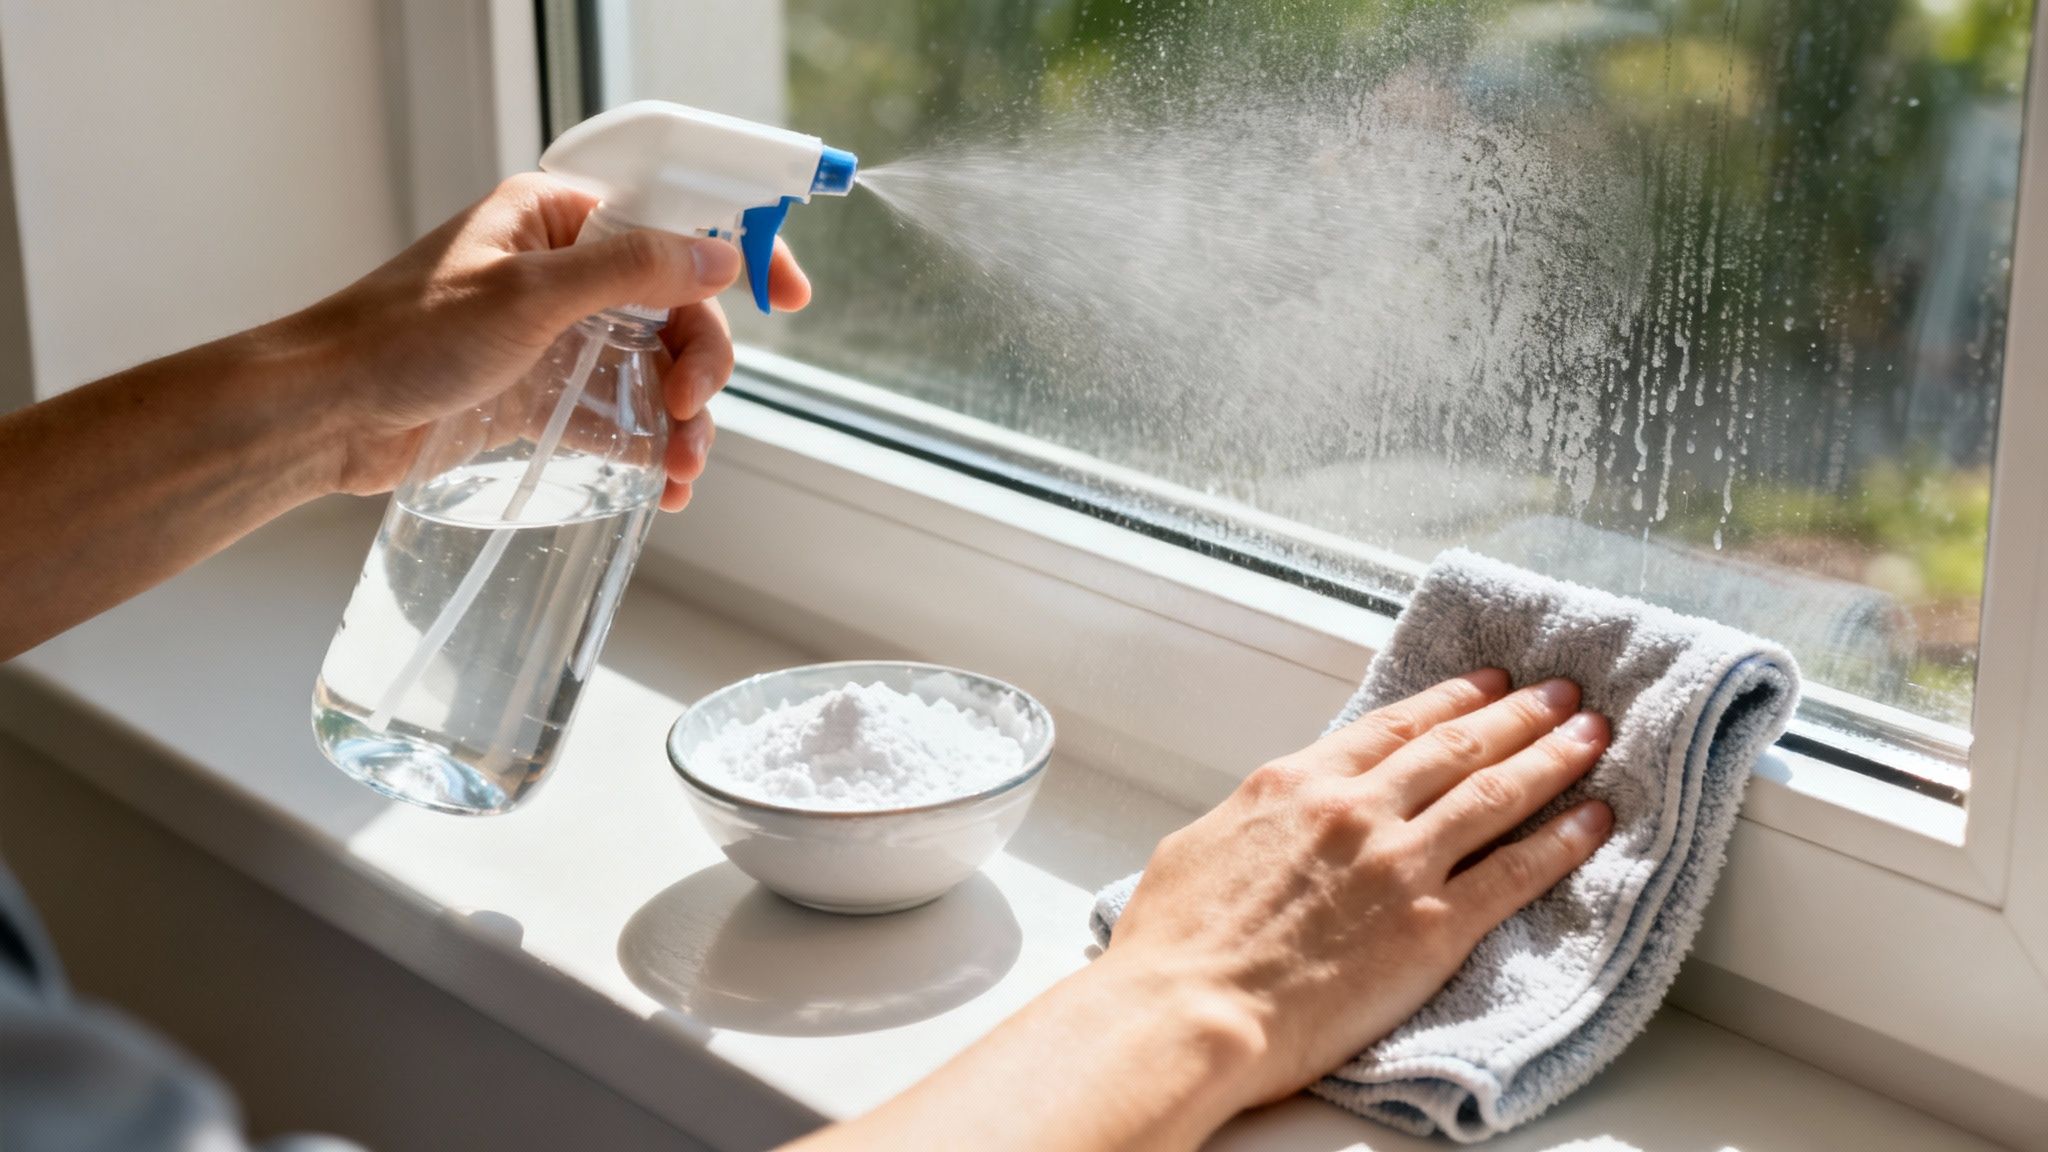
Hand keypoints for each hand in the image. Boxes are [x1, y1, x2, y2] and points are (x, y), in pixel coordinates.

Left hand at [282, 172, 810, 509]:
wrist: (325, 416)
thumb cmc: (402, 336)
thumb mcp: (528, 295)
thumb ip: (630, 271)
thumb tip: (718, 259)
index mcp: (558, 218)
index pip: (673, 220)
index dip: (739, 252)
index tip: (788, 296)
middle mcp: (564, 272)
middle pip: (677, 308)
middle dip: (701, 362)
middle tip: (690, 408)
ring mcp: (557, 338)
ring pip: (656, 370)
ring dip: (683, 419)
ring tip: (681, 468)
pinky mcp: (544, 399)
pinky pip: (621, 419)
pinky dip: (650, 450)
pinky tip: (666, 487)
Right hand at [1102, 669, 1613, 1115]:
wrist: (1190, 1008)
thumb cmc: (1176, 944)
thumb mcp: (1202, 844)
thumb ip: (1258, 820)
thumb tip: (1274, 819)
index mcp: (1297, 783)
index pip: (1394, 726)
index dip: (1452, 699)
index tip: (1489, 683)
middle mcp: (1357, 809)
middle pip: (1458, 747)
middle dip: (1518, 715)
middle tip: (1563, 695)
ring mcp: (1400, 864)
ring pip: (1496, 794)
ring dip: (1553, 759)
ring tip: (1592, 737)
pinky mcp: (1432, 928)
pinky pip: (1515, 874)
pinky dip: (1562, 842)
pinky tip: (1592, 820)